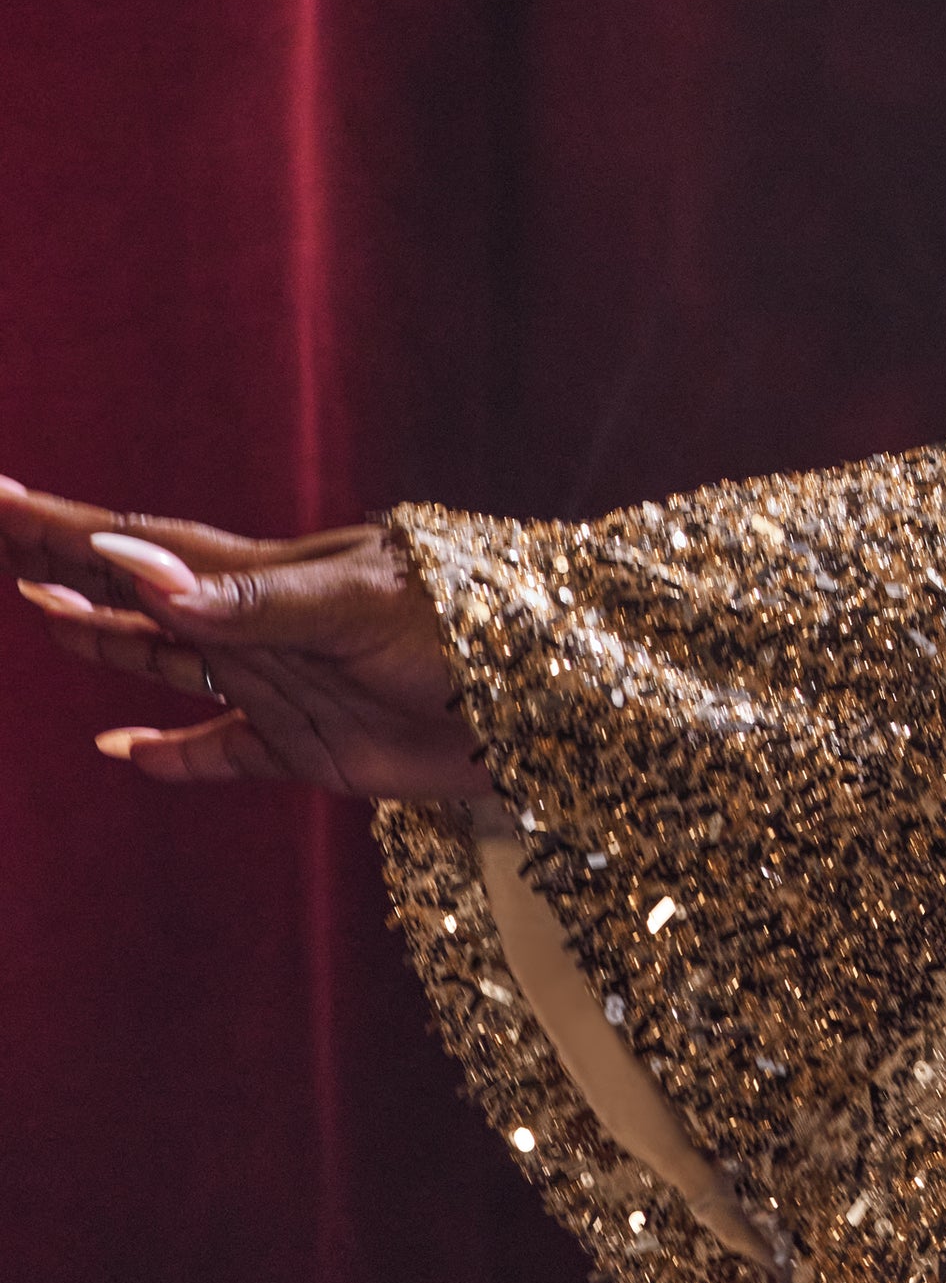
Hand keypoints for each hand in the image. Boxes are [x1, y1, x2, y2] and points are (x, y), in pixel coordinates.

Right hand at [6, 476, 491, 798]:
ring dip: (109, 643)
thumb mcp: (359, 607)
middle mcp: (263, 626)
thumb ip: (248, 601)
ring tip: (43, 616)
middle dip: (70, 568)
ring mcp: (284, 685)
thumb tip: (130, 568)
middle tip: (2, 543)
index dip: (66, 526)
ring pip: (173, 664)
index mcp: (269, 579)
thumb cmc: (472, 629)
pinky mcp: (314, 746)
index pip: (145, 544)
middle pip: (143, 595)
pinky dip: (174, 755)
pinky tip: (125, 752)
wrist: (553, 702)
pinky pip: (224, 752)